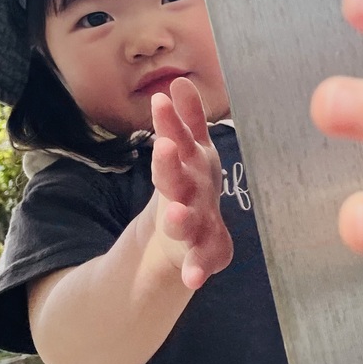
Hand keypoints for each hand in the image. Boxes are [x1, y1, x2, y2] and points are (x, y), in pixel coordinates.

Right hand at [147, 77, 232, 290]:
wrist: (180, 235)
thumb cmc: (191, 184)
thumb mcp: (192, 151)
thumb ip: (187, 120)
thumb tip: (178, 82)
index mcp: (186, 166)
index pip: (176, 139)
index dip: (170, 121)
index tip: (161, 99)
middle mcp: (184, 193)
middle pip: (173, 178)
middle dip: (168, 164)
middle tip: (165, 148)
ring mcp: (189, 224)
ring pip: (181, 220)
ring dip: (177, 217)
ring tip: (174, 215)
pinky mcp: (201, 251)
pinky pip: (201, 261)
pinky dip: (196, 270)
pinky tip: (194, 280)